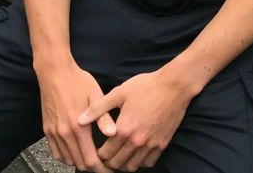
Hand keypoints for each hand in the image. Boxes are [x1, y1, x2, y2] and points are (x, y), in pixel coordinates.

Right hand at [37, 62, 116, 172]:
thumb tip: (113, 134)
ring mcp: (54, 132)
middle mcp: (64, 132)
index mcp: (79, 126)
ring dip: (79, 162)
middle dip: (93, 167)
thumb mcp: (95, 95)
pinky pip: (55, 152)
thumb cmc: (76, 80)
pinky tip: (74, 151)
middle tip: (102, 164)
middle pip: (79, 163)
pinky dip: (66, 156)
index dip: (101, 169)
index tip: (108, 170)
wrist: (54, 71)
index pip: (90, 160)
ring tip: (90, 157)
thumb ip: (103, 118)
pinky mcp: (47, 129)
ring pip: (67, 160)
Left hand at [78, 69, 194, 171]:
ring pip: (133, 166)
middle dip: (108, 161)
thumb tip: (79, 119)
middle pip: (117, 163)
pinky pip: (148, 163)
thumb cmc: (145, 86)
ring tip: (118, 155)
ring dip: (123, 164)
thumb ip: (97, 108)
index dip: (98, 153)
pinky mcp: (162, 144)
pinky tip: (135, 152)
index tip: (96, 149)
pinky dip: (140, 162)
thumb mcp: (118, 93)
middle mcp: (137, 141)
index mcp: (124, 129)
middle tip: (105, 154)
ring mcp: (151, 145)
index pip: (105, 153)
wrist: (173, 87)